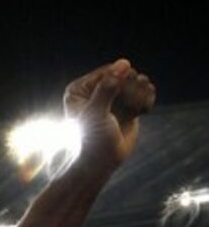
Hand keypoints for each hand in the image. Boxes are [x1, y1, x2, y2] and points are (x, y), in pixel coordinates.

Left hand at [64, 59, 155, 175]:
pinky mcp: (126, 105)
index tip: (119, 98)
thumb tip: (123, 64)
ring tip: (135, 111)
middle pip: (125, 75)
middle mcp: (94, 90)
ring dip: (141, 95)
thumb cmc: (93, 140)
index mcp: (79, 89)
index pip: (109, 71)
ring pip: (137, 82)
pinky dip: (147, 100)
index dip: (121, 82)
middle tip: (128, 107)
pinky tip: (143, 112)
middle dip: (131, 90)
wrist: (102, 162)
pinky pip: (144, 92)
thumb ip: (106, 89)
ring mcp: (112, 97)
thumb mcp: (96, 113)